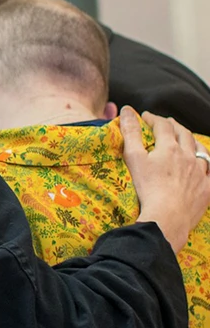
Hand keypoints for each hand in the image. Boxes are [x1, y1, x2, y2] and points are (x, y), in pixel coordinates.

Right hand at [123, 107, 209, 251]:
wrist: (167, 216)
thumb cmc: (148, 188)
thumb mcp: (134, 158)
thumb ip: (130, 133)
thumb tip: (127, 110)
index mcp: (170, 148)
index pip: (162, 126)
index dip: (153, 119)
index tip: (145, 117)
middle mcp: (188, 156)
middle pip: (184, 134)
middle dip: (174, 126)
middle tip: (165, 124)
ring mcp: (200, 172)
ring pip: (200, 150)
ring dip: (192, 141)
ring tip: (186, 139)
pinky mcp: (207, 188)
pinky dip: (207, 164)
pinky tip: (204, 165)